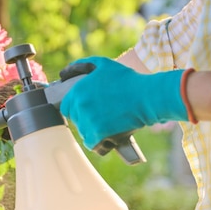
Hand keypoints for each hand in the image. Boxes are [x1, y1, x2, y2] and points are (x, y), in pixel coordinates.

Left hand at [60, 56, 189, 149]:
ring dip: (93, 132)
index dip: (76, 110)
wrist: (146, 96)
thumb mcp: (104, 65)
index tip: (88, 111)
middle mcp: (80, 105)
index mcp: (78, 90)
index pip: (66, 107)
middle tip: (102, 117)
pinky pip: (92, 144)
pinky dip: (99, 143)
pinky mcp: (98, 133)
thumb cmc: (127, 80)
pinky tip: (108, 137)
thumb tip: (64, 73)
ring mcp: (87, 120)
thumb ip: (83, 66)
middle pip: (75, 120)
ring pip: (84, 133)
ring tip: (108, 125)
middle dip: (86, 120)